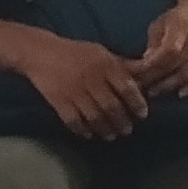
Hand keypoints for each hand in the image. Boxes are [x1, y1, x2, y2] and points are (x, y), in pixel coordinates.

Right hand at [23, 33, 149, 139]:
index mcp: (105, 65)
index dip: (136, 103)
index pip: (126, 87)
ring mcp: (74, 91)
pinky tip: (88, 134)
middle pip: (111, 106)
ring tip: (111, 135)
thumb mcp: (102, 53)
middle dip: (121, 122)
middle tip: (127, 130)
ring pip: (93, 116)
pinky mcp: (58, 101)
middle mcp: (91, 79)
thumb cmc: (77, 53)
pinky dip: (82, 129)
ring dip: (104, 129)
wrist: (40, 53)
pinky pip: (73, 120)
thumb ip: (122, 66)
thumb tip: (147, 74)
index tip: (142, 115)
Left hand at [131, 5, 187, 99]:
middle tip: (143, 89)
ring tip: (156, 92)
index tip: (138, 75)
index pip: (168, 52)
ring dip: (172, 86)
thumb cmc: (179, 16)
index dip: (153, 66)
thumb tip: (146, 62)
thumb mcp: (159, 24)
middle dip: (158, 80)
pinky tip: (182, 93)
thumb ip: (153, 43)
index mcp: (182, 28)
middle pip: (178, 66)